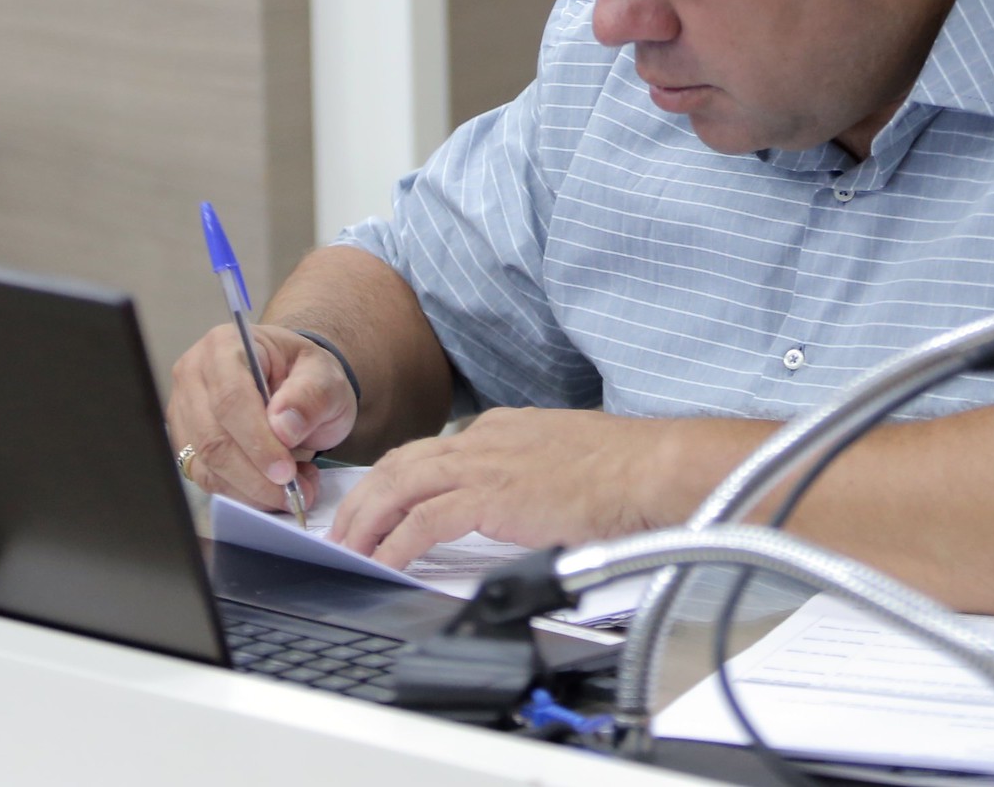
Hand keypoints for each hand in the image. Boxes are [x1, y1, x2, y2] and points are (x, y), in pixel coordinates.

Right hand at [166, 324, 359, 512]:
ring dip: (251, 489)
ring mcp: (183, 411)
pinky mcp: (186, 442)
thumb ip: (311, 396)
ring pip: (206, 465)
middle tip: (295, 492)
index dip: (257, 441)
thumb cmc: (307, 375)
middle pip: (212, 438)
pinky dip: (242, 493)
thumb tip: (284, 428)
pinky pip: (207, 479)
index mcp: (225, 346)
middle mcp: (193, 375)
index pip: (230, 398)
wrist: (295, 384)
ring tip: (294, 490)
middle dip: (255, 475)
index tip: (286, 471)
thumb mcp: (326, 376)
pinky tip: (273, 489)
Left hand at [326, 407, 668, 569]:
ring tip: (349, 551)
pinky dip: (397, 544)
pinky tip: (384, 564)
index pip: (427, 452)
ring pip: (399, 487)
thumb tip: (519, 503)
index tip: (375, 507)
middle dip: (362, 500)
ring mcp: (484, 465)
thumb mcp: (560, 462)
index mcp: (498, 429)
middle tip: (342, 532)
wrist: (650, 470)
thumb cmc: (624, 470)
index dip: (392, 482)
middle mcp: (482, 439)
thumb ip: (528, 477)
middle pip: (399, 465)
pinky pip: (424, 522)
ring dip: (367, 522)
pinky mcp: (491, 497)